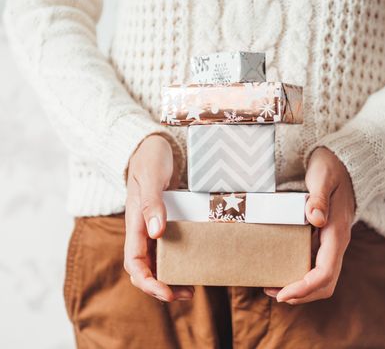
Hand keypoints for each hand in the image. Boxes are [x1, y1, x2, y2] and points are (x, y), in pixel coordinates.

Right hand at [124, 134, 193, 301]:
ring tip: (191, 287)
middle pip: (144, 268)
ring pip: (156, 261)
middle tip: (186, 294)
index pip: (134, 262)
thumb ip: (152, 203)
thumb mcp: (151, 177)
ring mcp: (153, 226)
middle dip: (160, 287)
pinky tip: (193, 263)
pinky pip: (168, 247)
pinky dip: (178, 260)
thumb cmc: (150, 158)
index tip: (167, 292)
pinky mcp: (164, 221)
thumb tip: (157, 232)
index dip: (148, 281)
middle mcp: (142, 229)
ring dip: (169, 277)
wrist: (152, 146)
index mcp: (135, 222)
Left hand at [264, 147, 354, 303]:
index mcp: (337, 233)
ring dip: (301, 288)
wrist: (342, 164)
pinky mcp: (325, 240)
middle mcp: (337, 243)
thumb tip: (315, 218)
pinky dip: (301, 275)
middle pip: (326, 283)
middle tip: (273, 294)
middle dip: (302, 294)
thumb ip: (319, 197)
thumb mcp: (323, 178)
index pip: (325, 272)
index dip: (305, 288)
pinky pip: (316, 265)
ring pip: (322, 278)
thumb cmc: (330, 169)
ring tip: (273, 287)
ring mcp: (331, 243)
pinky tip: (282, 269)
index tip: (282, 294)